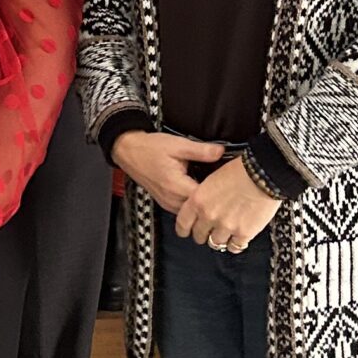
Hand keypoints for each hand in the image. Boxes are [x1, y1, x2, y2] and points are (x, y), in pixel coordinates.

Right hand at [109, 129, 225, 213]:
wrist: (128, 151)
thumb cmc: (151, 147)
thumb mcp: (178, 145)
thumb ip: (201, 151)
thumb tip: (221, 151)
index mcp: (176, 186)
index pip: (204, 199)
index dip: (219, 194)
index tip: (229, 185)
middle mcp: (172, 200)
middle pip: (199, 210)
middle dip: (212, 201)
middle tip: (227, 189)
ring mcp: (167, 204)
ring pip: (192, 212)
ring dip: (202, 205)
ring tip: (215, 193)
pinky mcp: (165, 203)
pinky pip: (184, 209)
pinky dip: (193, 204)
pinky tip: (200, 194)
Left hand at [174, 157, 280, 253]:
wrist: (263, 173)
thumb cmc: (240, 169)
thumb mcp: (213, 177)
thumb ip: (205, 194)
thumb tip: (205, 202)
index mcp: (198, 200)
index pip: (183, 223)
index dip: (183, 229)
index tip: (185, 231)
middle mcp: (209, 216)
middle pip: (199, 236)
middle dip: (203, 234)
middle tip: (207, 232)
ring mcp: (226, 226)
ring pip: (216, 243)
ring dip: (219, 239)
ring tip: (224, 235)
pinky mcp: (244, 233)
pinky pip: (235, 247)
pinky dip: (235, 244)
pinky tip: (238, 240)